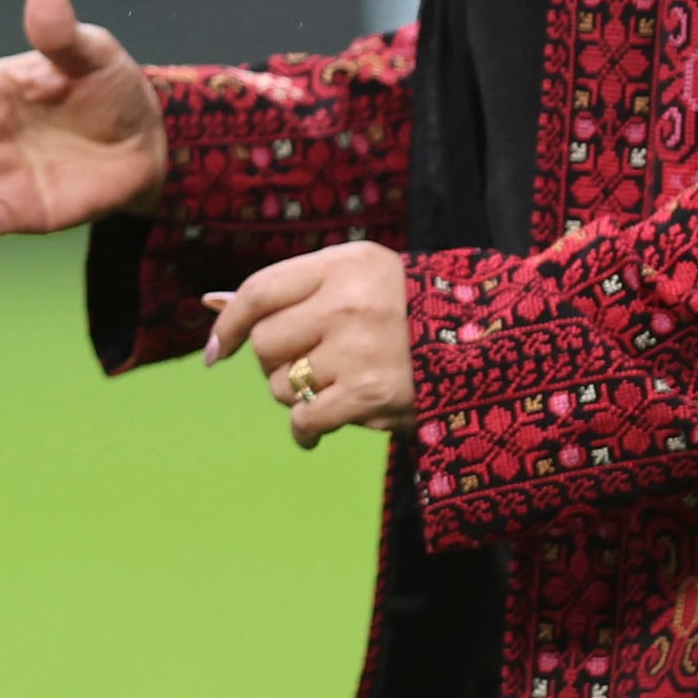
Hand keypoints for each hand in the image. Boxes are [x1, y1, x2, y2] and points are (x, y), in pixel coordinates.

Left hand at [204, 242, 413, 447]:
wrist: (488, 346)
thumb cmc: (407, 311)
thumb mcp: (354, 279)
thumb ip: (286, 291)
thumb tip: (209, 302)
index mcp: (345, 265)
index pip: (259, 292)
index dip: (228, 324)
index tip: (217, 349)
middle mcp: (348, 302)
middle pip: (265, 343)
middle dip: (276, 361)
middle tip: (310, 364)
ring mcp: (359, 349)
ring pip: (283, 384)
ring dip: (297, 394)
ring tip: (334, 386)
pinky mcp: (370, 394)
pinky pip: (306, 419)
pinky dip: (305, 432)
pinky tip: (313, 433)